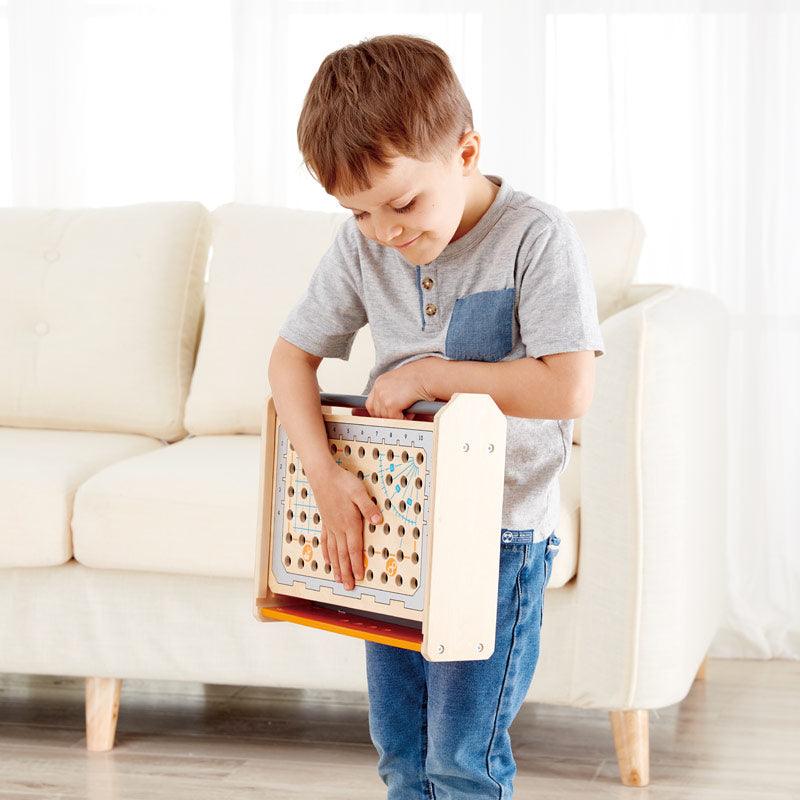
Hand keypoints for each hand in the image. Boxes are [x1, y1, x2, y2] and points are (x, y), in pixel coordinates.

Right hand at [308, 463, 383, 590]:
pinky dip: (326, 553)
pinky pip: (325, 541)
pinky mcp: (325, 521)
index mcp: (350, 523)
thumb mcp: (360, 492)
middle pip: (343, 555)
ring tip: (337, 579)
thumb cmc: (342, 482)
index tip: (359, 577)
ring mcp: (330, 526)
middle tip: (348, 587)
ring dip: (336, 567)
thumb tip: (379, 521)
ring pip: (333, 551)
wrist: (322, 475)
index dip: (357, 564)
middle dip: (346, 572)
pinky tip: (327, 560)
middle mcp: (339, 528)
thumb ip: (369, 508)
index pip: (354, 548)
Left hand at [362, 356, 441, 418]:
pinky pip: (394, 418)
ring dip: (398, 416)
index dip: (381, 411)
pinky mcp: (390, 403)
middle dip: (389, 416)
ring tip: (408, 410)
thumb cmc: (420, 378)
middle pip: (376, 412)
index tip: (388, 414)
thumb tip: (391, 410)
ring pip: (385, 416)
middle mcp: (379, 388)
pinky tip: (411, 410)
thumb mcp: (400, 384)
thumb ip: (392, 394)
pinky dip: (403, 418)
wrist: (428, 375)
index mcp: (380, 382)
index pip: (372, 403)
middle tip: (401, 413)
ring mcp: (383, 396)